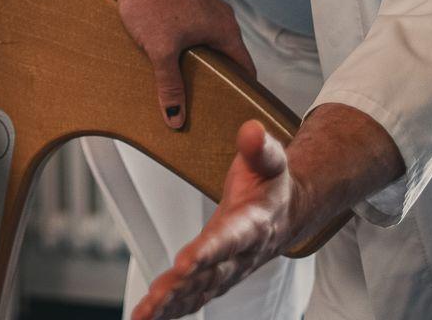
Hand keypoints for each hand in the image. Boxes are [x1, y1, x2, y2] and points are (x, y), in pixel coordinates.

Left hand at [106, 0, 257, 127]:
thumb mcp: (161, 50)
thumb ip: (170, 85)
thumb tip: (175, 118)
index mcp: (225, 30)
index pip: (245, 70)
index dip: (241, 92)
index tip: (233, 112)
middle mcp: (220, 19)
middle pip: (225, 60)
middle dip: (215, 83)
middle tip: (205, 109)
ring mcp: (203, 11)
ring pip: (206, 47)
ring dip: (197, 66)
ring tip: (184, 91)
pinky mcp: (186, 7)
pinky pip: (192, 36)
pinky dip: (185, 51)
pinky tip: (168, 64)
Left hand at [131, 121, 296, 319]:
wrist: (288, 212)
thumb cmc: (272, 184)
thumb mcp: (271, 159)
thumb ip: (260, 147)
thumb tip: (251, 131)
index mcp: (254, 224)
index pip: (230, 239)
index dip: (209, 252)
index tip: (186, 262)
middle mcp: (242, 254)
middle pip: (210, 274)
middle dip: (182, 287)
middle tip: (155, 299)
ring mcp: (230, 270)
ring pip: (199, 291)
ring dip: (171, 304)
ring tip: (144, 315)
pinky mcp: (218, 277)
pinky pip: (196, 297)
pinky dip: (174, 309)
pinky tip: (152, 317)